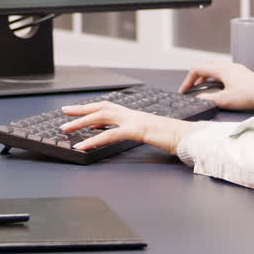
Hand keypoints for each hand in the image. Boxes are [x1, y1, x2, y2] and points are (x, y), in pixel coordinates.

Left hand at [60, 101, 200, 154]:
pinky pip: (110, 134)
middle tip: (64, 114)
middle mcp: (132, 114)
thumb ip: (134, 132)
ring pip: (101, 117)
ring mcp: (134, 120)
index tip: (78, 111)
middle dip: (81, 110)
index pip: (108, 107)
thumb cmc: (173, 137)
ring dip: (81, 122)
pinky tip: (82, 146)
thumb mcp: (149, 134)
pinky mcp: (136, 130)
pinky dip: (93, 140)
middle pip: (101, 107)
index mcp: (134, 115)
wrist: (189, 137)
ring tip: (66, 129)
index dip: (92, 108)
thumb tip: (121, 135)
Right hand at [179, 60, 253, 111]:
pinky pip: (223, 72)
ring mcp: (236, 69)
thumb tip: (197, 99)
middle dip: (195, 76)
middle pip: (205, 66)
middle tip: (190, 88)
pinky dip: (215, 78)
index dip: (188, 80)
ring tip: (201, 88)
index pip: (198, 69)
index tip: (184, 91)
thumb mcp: (225, 100)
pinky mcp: (241, 74)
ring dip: (205, 77)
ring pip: (215, 68)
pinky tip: (217, 88)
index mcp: (222, 69)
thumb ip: (208, 99)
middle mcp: (228, 66)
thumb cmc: (250, 96)